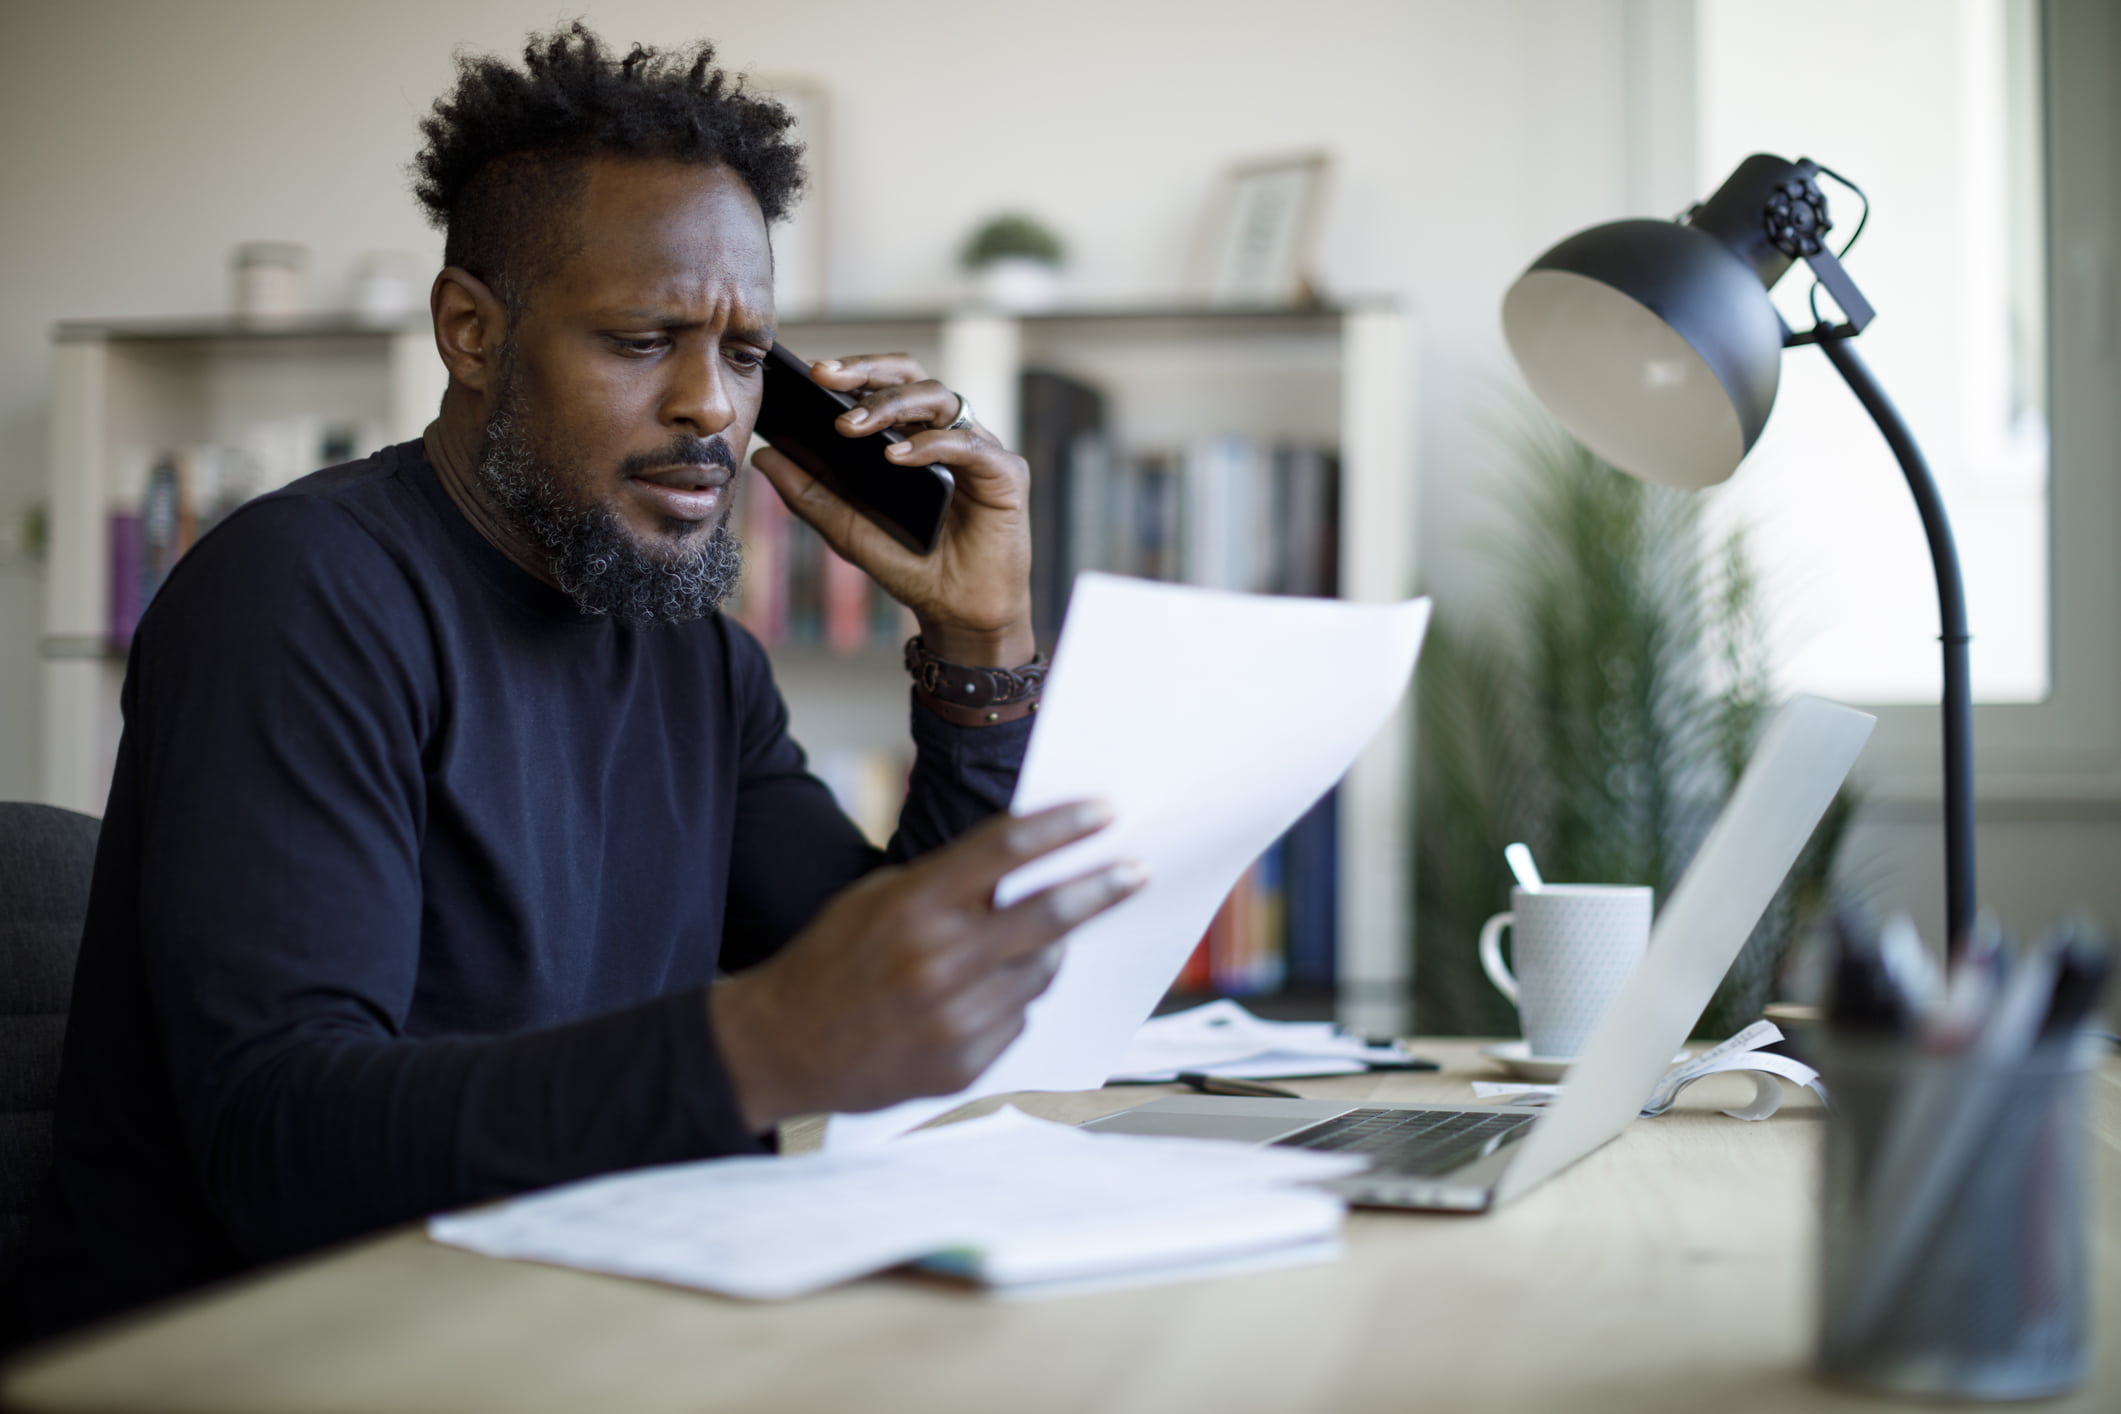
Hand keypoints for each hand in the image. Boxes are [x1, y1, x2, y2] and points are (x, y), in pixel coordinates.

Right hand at [708, 802, 1143, 1129]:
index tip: (1105, 813)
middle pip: (1048, 915)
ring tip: (1020, 945)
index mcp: (914, 906)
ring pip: (1041, 971)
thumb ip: (948, 884)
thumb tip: (1025, 867)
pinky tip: (972, 998)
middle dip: (1101, 888)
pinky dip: (1010, 1001)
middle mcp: (940, 961)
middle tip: (1135, 871)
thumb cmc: (831, 961)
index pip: (1007, 849)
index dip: (1064, 827)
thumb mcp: (876, 898)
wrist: (781, 1046)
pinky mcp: (963, 1065)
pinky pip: (1017, 1019)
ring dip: (1046, 951)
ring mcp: (955, 1019)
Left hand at [748, 353, 1034, 666]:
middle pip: (913, 375)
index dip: (852, 371)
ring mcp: (980, 450)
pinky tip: (897, 456)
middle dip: (867, 370)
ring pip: (939, 398)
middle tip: (825, 376)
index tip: (810, 372)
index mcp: (916, 435)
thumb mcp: (847, 529)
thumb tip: (763, 456)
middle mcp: (950, 433)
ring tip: (850, 425)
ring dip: (890, 405)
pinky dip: (931, 445)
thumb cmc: (912, 566)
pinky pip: (969, 444)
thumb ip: (809, 493)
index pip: (885, 383)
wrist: (958, 614)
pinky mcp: (1007, 473)